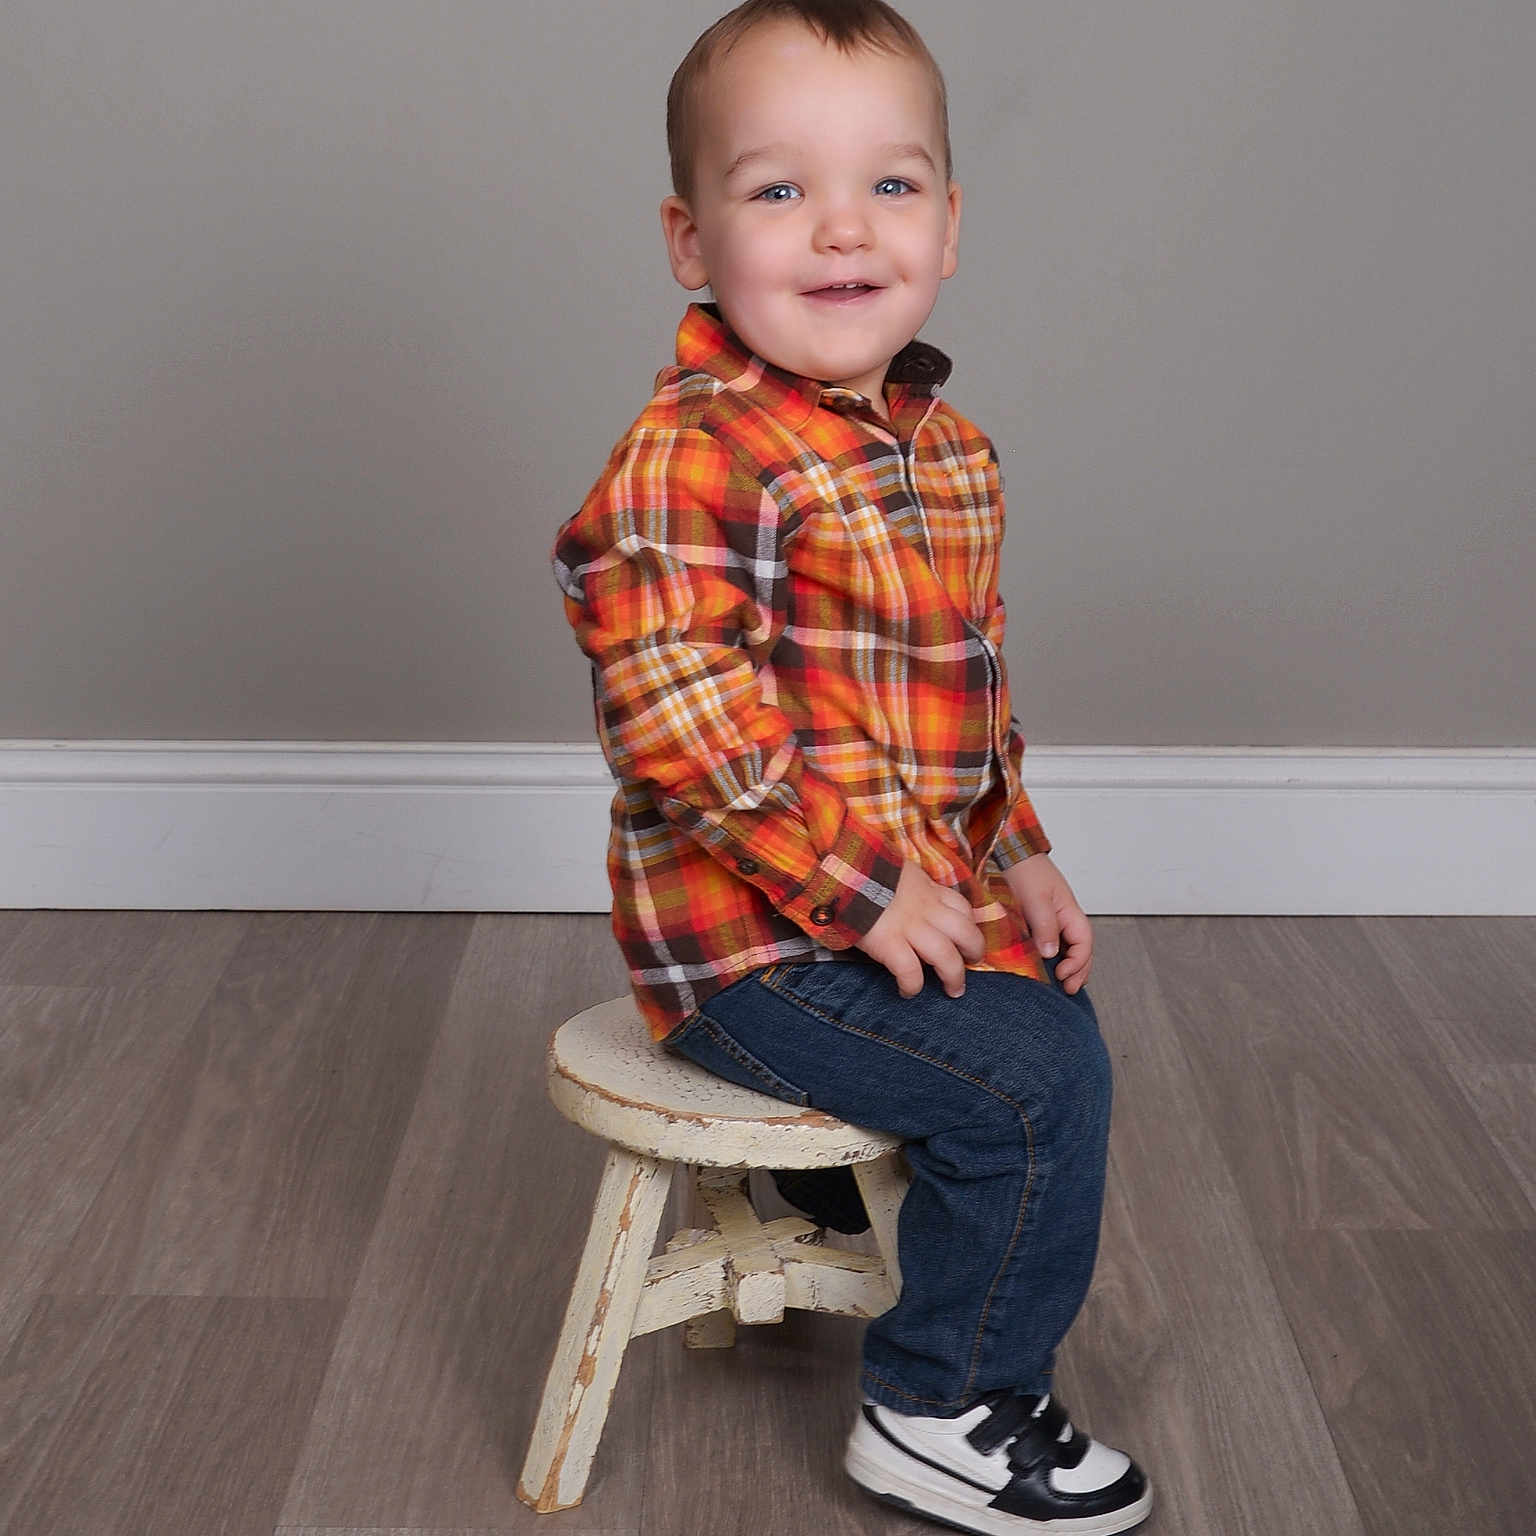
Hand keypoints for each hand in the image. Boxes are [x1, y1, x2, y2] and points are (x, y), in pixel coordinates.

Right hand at [854, 861, 985, 998]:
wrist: (844, 870)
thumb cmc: (866, 870)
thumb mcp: (898, 870)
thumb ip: (910, 884)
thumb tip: (912, 892)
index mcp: (928, 890)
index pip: (961, 906)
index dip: (969, 924)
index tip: (966, 937)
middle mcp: (926, 909)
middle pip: (965, 932)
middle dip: (974, 951)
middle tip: (972, 964)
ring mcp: (910, 928)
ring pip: (945, 957)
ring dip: (953, 977)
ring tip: (953, 990)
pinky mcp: (889, 944)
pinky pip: (909, 972)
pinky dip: (912, 986)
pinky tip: (908, 992)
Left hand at [1002, 854, 1093, 993]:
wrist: (1010, 853)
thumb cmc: (1026, 871)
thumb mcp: (1036, 899)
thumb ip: (1045, 926)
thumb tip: (1051, 954)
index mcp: (1070, 912)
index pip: (1084, 943)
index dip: (1077, 963)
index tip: (1062, 975)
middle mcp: (1065, 918)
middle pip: (1081, 950)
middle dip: (1078, 971)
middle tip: (1068, 989)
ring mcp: (1053, 920)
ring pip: (1068, 948)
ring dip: (1068, 966)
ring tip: (1062, 984)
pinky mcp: (1039, 921)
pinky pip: (1052, 943)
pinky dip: (1054, 958)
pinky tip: (1046, 967)